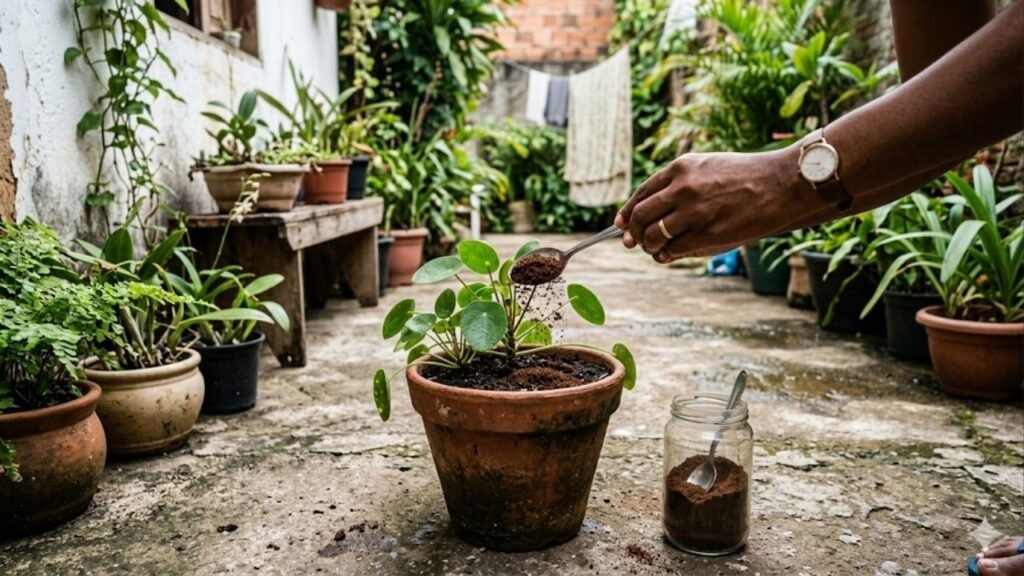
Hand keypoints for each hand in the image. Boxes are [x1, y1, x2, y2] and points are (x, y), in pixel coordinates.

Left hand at [615, 149, 805, 262]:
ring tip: (655, 249)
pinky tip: (667, 255)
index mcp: (681, 168)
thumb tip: (651, 211)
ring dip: (649, 246)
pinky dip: (665, 255)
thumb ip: (679, 185)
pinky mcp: (707, 233)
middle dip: (633, 232)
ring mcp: (694, 212)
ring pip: (653, 235)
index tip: (620, 223)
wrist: (782, 184)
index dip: (628, 211)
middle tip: (634, 242)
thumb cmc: (746, 177)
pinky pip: (673, 249)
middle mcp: (682, 188)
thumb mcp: (707, 167)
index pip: (642, 193)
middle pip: (640, 216)